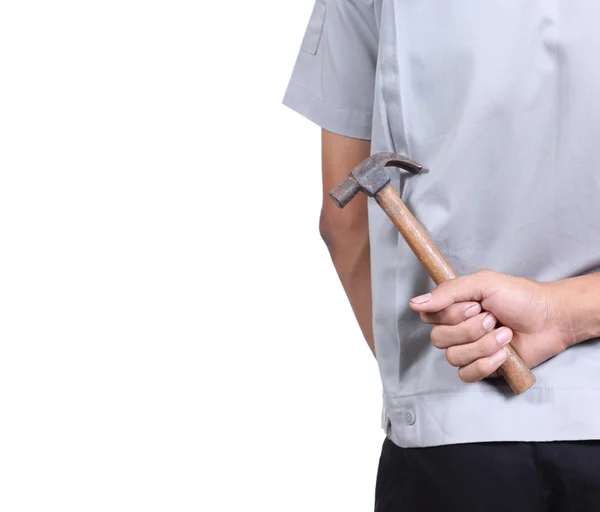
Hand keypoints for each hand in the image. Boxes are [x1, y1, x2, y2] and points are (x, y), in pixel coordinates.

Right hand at [409, 269, 571, 382]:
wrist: (551, 319)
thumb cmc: (521, 297)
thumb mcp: (483, 283)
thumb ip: (447, 292)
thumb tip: (414, 304)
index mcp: (454, 307)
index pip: (429, 316)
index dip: (450, 315)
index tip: (474, 306)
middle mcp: (457, 329)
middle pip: (438, 339)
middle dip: (469, 330)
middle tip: (492, 318)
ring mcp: (469, 350)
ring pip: (453, 357)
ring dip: (482, 345)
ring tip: (505, 334)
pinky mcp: (482, 368)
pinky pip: (466, 374)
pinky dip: (485, 364)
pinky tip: (503, 355)